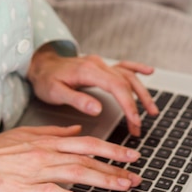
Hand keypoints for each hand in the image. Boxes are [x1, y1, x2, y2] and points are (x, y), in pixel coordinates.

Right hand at [0, 125, 141, 191]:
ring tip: (121, 187)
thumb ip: (55, 132)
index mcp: (50, 141)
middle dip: (115, 166)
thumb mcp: (29, 133)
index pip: (89, 143)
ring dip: (102, 180)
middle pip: (88, 158)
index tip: (131, 155)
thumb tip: (76, 131)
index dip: (112, 149)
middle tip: (136, 175)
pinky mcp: (27, 188)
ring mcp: (38, 170)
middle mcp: (48, 153)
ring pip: (77, 173)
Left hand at [27, 48, 158, 135]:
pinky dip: (137, 69)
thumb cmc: (46, 79)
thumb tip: (97, 108)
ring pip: (128, 76)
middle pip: (125, 82)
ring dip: (141, 93)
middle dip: (136, 105)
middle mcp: (98, 65)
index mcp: (88, 70)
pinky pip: (123, 66)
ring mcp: (101, 64)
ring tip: (151, 111)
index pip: (116, 86)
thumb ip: (77, 99)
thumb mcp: (55, 92)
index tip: (135, 122)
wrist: (39, 64)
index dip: (128, 104)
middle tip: (139, 126)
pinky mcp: (101, 67)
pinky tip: (149, 72)